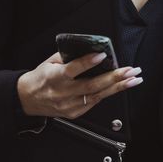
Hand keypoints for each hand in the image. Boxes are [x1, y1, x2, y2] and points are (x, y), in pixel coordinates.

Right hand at [16, 52, 141, 119]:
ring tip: (134, 79)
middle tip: (131, 70)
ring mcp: (69, 105)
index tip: (102, 55)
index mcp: (54, 77)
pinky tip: (120, 87)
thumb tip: (90, 48)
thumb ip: (69, 56)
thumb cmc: (41, 77)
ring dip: (118, 87)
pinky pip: (94, 102)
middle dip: (114, 77)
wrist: (28, 99)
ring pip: (97, 96)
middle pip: (91, 86)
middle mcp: (62, 93)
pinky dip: (107, 93)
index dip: (88, 63)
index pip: (73, 70)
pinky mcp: (74, 113)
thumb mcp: (49, 62)